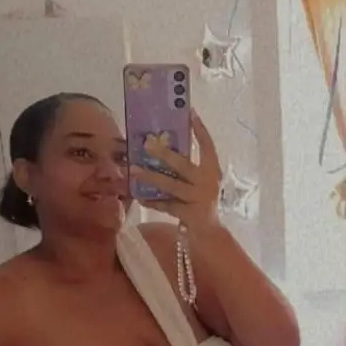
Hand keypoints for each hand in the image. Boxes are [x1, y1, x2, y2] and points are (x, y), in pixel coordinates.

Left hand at [131, 110, 220, 236]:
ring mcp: (198, 198)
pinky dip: (152, 201)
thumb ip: (187, 168)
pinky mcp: (188, 213)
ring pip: (171, 184)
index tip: (190, 112)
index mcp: (213, 171)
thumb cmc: (202, 202)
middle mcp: (207, 183)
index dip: (200, 130)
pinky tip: (139, 196)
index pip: (208, 146)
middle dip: (164, 154)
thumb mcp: (201, 182)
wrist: (210, 232)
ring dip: (150, 177)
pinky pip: (165, 205)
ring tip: (133, 169)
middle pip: (183, 165)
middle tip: (147, 143)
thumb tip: (161, 147)